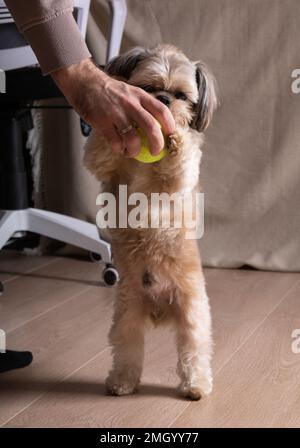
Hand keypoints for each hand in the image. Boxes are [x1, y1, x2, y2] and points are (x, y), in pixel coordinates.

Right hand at [51, 58, 174, 156]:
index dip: (169, 124)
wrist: (83, 81)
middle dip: (157, 143)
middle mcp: (130, 104)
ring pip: (132, 139)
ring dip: (134, 150)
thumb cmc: (107, 89)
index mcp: (139, 95)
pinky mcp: (102, 122)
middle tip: (156, 152)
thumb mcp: (128, 91)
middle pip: (151, 127)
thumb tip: (155, 122)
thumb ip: (140, 104)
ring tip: (132, 153)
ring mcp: (115, 113)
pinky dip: (119, 149)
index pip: (161, 109)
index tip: (171, 134)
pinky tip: (118, 148)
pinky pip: (115, 142)